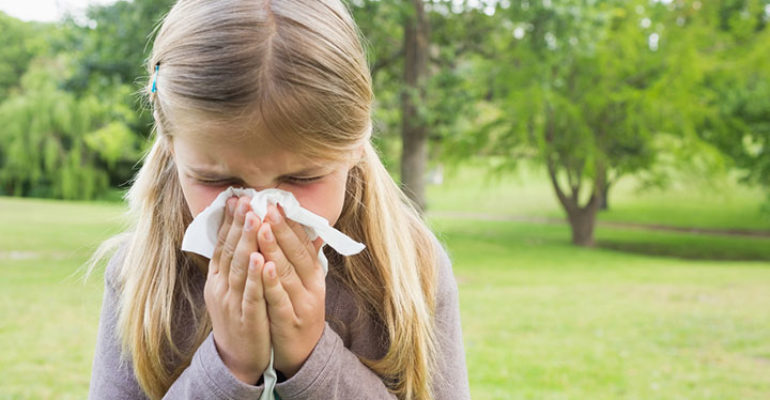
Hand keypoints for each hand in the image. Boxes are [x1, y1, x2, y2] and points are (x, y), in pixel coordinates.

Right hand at [203, 196, 270, 384]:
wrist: (238, 358)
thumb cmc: (240, 315)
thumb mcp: (234, 286)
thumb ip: (240, 260)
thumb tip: (251, 230)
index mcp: (217, 278)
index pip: (222, 244)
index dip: (229, 221)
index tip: (236, 198)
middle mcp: (220, 287)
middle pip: (229, 250)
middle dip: (238, 223)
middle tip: (245, 199)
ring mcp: (232, 302)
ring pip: (239, 268)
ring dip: (246, 242)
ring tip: (254, 219)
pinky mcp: (246, 318)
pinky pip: (251, 294)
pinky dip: (255, 276)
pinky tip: (260, 259)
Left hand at [258, 204, 325, 377]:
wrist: (303, 356)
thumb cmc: (299, 314)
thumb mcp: (307, 286)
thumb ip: (306, 260)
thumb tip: (313, 232)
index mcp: (313, 276)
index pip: (303, 244)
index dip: (290, 223)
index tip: (275, 202)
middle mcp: (311, 287)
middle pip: (296, 253)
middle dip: (280, 228)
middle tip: (266, 206)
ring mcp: (301, 304)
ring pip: (287, 272)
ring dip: (274, 248)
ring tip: (261, 226)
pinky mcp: (289, 322)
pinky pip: (279, 299)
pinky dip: (272, 281)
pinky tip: (264, 265)